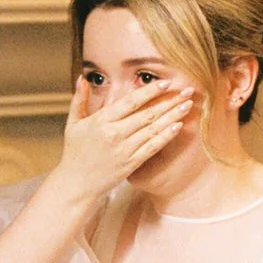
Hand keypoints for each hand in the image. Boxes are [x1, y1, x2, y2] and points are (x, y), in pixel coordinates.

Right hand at [47, 78, 194, 200]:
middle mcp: (114, 133)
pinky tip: (178, 126)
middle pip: (147, 114)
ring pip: (153, 129)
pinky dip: (166, 136)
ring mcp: (124, 149)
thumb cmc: (75, 152)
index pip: (130, 102)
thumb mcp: (73, 124)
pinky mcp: (131, 163)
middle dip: (169, 101)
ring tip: (188, 105)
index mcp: (102, 121)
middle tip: (188, 90)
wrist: (76, 183)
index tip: (167, 83)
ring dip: (173, 116)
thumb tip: (82, 79)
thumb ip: (79, 100)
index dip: (150, 91)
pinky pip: (152, 147)